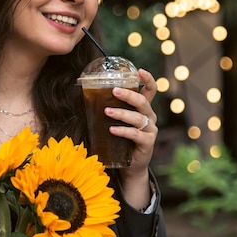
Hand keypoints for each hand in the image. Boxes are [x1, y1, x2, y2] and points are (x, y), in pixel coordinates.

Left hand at [105, 68, 157, 209]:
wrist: (130, 166)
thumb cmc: (121, 139)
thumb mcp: (118, 122)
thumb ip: (110, 108)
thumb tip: (86, 93)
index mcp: (144, 109)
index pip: (150, 90)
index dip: (147, 79)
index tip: (140, 70)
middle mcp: (150, 117)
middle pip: (143, 102)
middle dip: (129, 95)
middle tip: (114, 90)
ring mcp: (150, 130)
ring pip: (138, 118)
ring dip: (121, 113)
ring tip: (107, 111)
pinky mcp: (147, 143)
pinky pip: (135, 134)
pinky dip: (123, 131)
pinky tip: (112, 130)